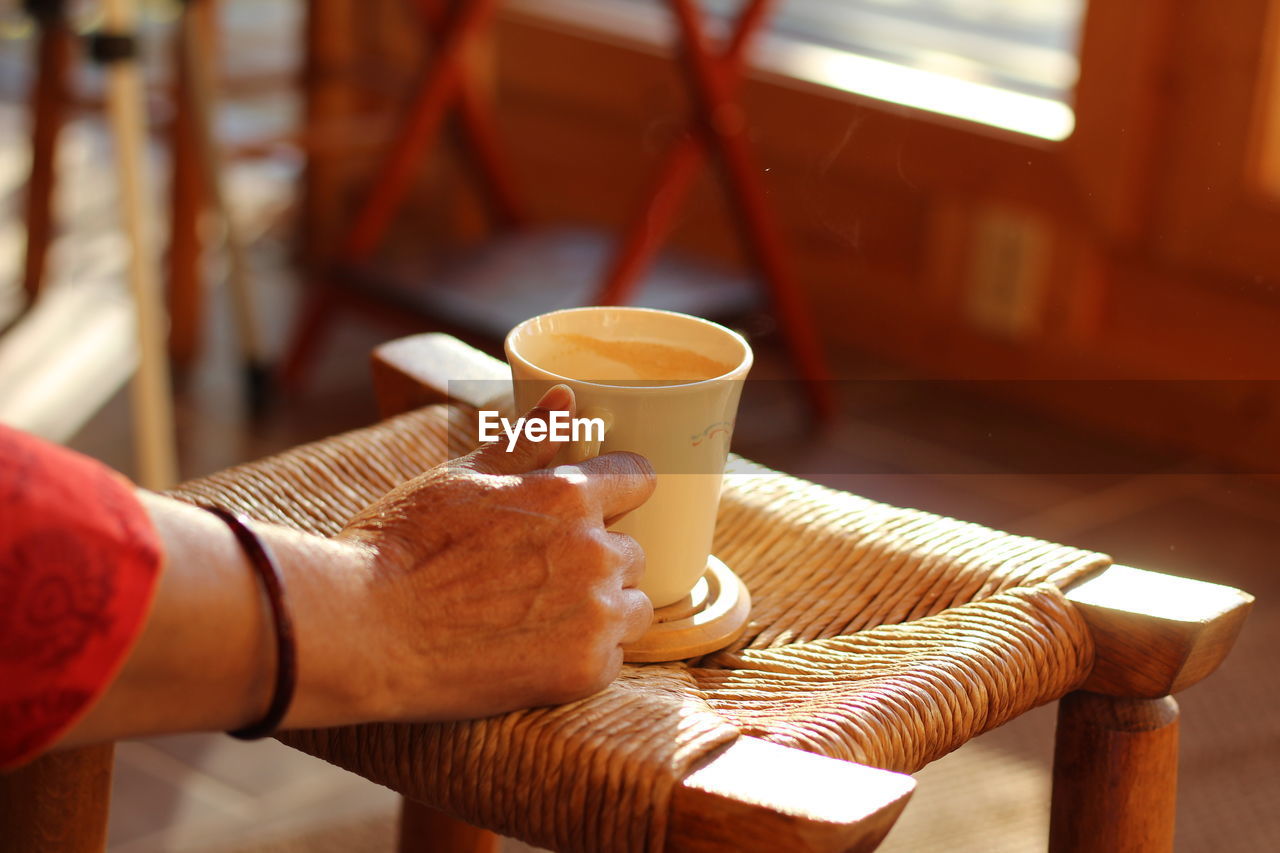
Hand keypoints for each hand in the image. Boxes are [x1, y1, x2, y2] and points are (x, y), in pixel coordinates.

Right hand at [339, 385, 655, 721]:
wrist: (364, 631)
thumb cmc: (402, 547)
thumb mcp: (461, 479)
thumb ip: (525, 442)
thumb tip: (566, 397)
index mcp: (570, 495)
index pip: (639, 479)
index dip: (616, 493)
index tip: (592, 511)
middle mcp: (595, 552)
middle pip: (632, 552)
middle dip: (596, 561)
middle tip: (534, 578)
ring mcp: (594, 616)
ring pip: (633, 609)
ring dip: (601, 612)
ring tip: (536, 620)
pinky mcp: (584, 672)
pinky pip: (611, 660)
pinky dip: (582, 659)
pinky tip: (531, 655)